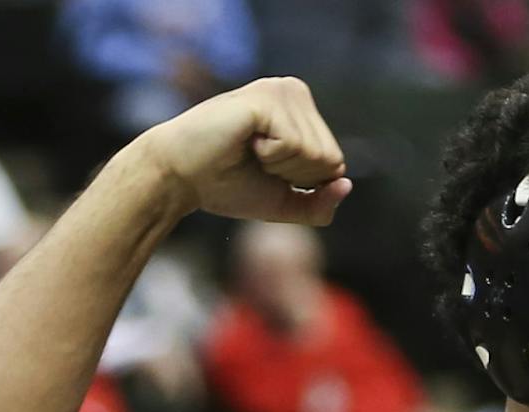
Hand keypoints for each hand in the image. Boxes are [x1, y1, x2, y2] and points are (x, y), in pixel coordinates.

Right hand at [139, 77, 351, 226]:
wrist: (182, 178)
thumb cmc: (227, 186)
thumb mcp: (283, 204)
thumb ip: (318, 204)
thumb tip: (346, 185)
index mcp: (301, 111)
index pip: (334, 163)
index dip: (303, 183)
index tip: (267, 171)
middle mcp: (295, 92)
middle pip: (330, 159)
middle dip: (295, 176)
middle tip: (257, 162)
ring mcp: (281, 90)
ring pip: (315, 153)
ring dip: (281, 167)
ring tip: (250, 150)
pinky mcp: (267, 98)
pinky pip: (294, 145)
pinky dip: (271, 158)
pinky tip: (246, 142)